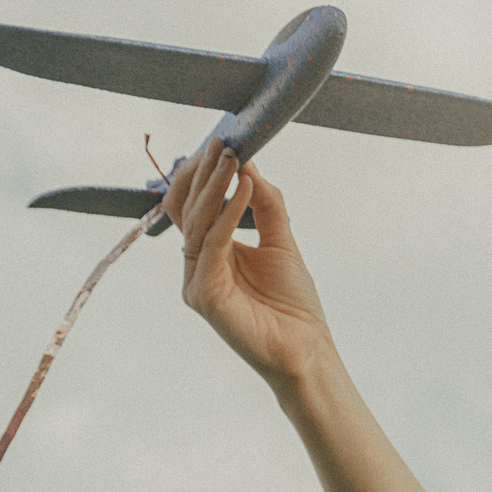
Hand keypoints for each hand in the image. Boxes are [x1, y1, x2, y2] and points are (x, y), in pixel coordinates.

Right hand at [162, 141, 333, 387]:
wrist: (305, 348)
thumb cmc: (292, 304)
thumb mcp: (280, 240)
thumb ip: (265, 205)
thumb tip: (251, 165)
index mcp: (210, 255)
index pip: (192, 207)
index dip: (202, 175)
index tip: (222, 144)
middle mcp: (197, 267)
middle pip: (186, 211)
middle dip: (202, 174)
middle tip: (222, 143)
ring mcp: (196, 282)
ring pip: (196, 223)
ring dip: (214, 186)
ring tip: (234, 158)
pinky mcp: (204, 295)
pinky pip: (211, 244)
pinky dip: (228, 212)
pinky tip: (246, 187)